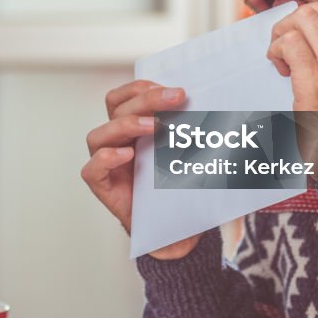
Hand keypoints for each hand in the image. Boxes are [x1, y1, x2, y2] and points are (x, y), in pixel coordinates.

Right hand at [82, 80, 199, 259]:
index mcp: (132, 127)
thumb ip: (195, 132)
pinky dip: (106, 158)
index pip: (125, 96)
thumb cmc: (179, 189)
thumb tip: (226, 109)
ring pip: (98, 135)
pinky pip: (92, 169)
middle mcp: (115, 140)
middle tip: (176, 98)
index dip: (143, 87)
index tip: (174, 89)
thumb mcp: (190, 154)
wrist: (175, 230)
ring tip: (152, 127)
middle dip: (146, 99)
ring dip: (125, 124)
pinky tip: (127, 155)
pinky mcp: (102, 186)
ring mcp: (106, 164)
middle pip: (116, 108)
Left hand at [267, 0, 317, 111]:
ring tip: (282, 59)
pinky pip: (289, 44)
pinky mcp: (317, 82)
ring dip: (281, 36)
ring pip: (301, 22)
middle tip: (283, 46)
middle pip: (313, 11)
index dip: (307, 16)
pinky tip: (280, 68)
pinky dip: (276, 50)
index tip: (299, 35)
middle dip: (290, 23)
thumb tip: (316, 33)